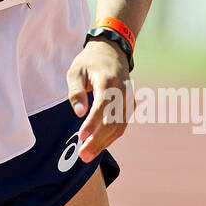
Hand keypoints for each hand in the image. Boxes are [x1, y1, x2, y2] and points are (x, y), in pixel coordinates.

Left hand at [65, 38, 131, 163]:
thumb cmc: (89, 62)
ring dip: (105, 142)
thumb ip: (76, 92)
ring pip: (120, 126)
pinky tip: (98, 145)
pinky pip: (122, 124)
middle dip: (98, 140)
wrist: (112, 50)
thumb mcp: (76, 71)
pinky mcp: (130, 104)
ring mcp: (129, 99)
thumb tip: (79, 114)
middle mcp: (123, 91)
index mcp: (108, 80)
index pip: (102, 105)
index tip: (80, 137)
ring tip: (87, 155)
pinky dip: (111, 136)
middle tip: (82, 155)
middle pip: (113, 121)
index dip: (92, 123)